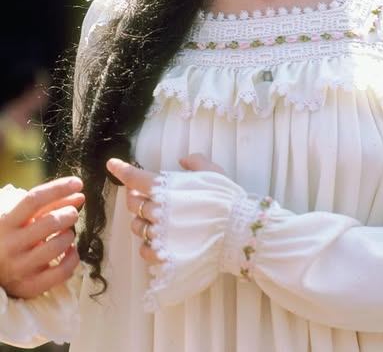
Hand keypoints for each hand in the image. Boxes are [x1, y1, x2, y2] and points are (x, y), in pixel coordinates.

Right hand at [0, 176, 83, 298]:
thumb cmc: (11, 237)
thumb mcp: (22, 217)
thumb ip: (48, 205)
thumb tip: (79, 196)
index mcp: (5, 222)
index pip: (34, 199)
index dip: (58, 188)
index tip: (78, 183)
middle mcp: (10, 245)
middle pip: (50, 222)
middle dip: (69, 213)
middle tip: (72, 213)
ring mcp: (19, 268)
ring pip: (57, 246)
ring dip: (69, 235)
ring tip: (67, 233)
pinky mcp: (29, 287)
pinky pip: (61, 272)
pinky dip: (73, 259)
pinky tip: (70, 251)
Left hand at [106, 154, 224, 263]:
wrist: (238, 233)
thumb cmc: (227, 199)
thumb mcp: (214, 172)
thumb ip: (195, 162)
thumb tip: (182, 160)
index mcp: (167, 188)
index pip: (135, 178)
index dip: (121, 170)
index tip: (112, 165)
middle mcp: (159, 211)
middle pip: (133, 203)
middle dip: (134, 197)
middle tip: (143, 194)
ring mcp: (160, 234)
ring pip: (137, 227)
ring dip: (141, 221)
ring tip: (154, 218)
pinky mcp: (165, 255)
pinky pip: (145, 250)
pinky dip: (148, 244)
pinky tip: (158, 240)